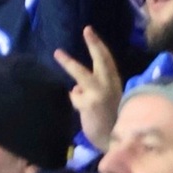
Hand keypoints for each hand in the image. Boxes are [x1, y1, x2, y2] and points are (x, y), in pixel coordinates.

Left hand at [53, 27, 123, 147]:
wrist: (115, 142)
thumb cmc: (110, 120)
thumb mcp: (106, 100)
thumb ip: (95, 89)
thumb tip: (75, 86)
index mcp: (115, 84)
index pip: (108, 61)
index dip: (98, 46)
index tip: (89, 30)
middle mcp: (111, 87)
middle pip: (102, 61)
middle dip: (95, 45)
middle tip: (87, 30)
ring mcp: (100, 94)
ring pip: (81, 74)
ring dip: (69, 63)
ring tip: (57, 53)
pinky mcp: (90, 104)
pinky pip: (75, 96)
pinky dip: (75, 100)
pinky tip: (81, 109)